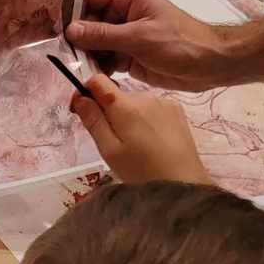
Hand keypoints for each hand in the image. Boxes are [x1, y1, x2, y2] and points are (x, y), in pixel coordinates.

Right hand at [67, 0, 239, 91]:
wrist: (208, 65)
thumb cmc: (180, 42)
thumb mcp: (139, 36)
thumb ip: (103, 34)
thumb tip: (70, 30)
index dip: (69, 6)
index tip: (48, 21)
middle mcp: (122, 13)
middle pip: (87, 20)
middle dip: (75, 36)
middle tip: (60, 52)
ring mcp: (123, 35)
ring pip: (92, 42)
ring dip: (84, 55)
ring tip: (76, 67)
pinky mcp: (126, 55)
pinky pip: (102, 58)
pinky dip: (95, 67)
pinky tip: (91, 76)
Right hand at [70, 74, 212, 185]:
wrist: (183, 182)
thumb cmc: (141, 171)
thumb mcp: (109, 150)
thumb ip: (93, 121)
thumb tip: (79, 98)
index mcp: (124, 105)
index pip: (97, 81)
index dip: (85, 93)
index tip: (82, 112)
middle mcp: (144, 96)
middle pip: (116, 94)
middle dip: (107, 111)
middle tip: (111, 142)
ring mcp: (163, 101)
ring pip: (133, 103)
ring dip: (127, 117)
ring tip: (134, 144)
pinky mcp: (176, 110)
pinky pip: (151, 108)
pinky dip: (145, 119)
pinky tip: (151, 140)